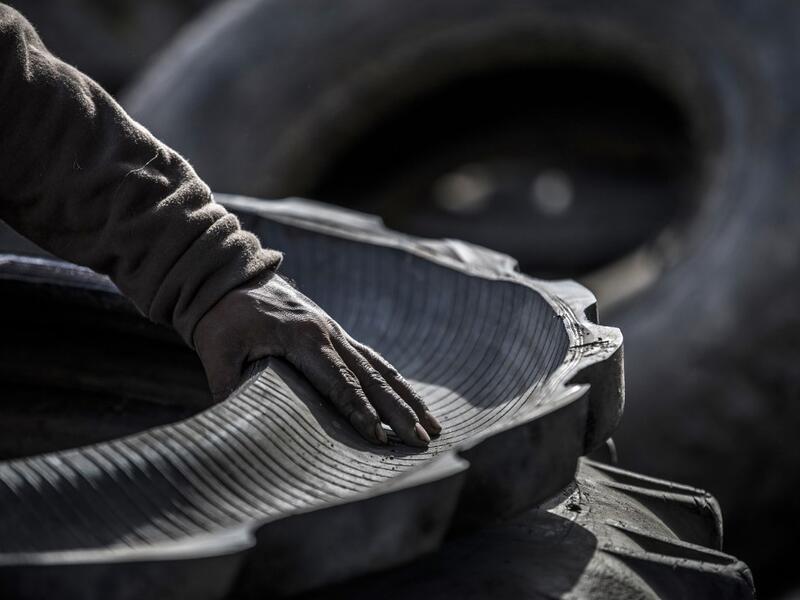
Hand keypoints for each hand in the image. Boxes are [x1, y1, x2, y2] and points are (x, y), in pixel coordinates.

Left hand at [193, 273, 441, 446]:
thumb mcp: (217, 352)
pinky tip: (408, 399)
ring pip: (380, 367)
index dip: (362, 414)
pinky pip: (372, 359)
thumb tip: (237, 427)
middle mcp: (329, 333)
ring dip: (407, 397)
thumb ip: (228, 386)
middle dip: (400, 411)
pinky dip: (393, 381)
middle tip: (424, 439)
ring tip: (432, 423)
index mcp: (304, 338)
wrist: (228, 278)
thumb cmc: (222, 318)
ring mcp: (336, 331)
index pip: (341, 384)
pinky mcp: (335, 332)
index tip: (381, 440)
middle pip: (372, 378)